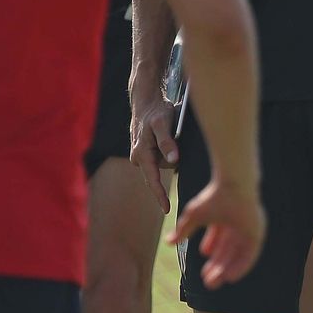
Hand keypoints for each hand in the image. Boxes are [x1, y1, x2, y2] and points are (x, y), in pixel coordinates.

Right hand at [129, 92, 179, 212]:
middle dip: (171, 161)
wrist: (146, 102)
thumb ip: (167, 142)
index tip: (167, 210)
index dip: (160, 196)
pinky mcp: (145, 153)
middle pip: (160, 171)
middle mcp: (138, 158)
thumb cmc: (156, 112)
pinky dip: (167, 151)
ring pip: (163, 163)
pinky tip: (168, 135)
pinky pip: (160, 158)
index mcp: (141, 154)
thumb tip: (173, 161)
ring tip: (170, 132)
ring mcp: (140, 156)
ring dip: (170, 153)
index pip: (152, 180)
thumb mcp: (163, 123)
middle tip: (175, 136)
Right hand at [167, 178, 265, 288]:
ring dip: (227, 269)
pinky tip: (230, 277)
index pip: (219, 241)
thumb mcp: (194, 216)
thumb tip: (168, 242)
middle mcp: (237, 225)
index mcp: (224, 218)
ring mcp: (248, 229)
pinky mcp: (257, 233)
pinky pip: (250, 255)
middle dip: (217, 266)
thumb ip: (183, 230)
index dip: (212, 255)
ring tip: (215, 281)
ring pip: (237, 255)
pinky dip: (240, 266)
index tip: (203, 270)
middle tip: (208, 282)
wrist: (233, 187)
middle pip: (228, 251)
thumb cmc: (214, 197)